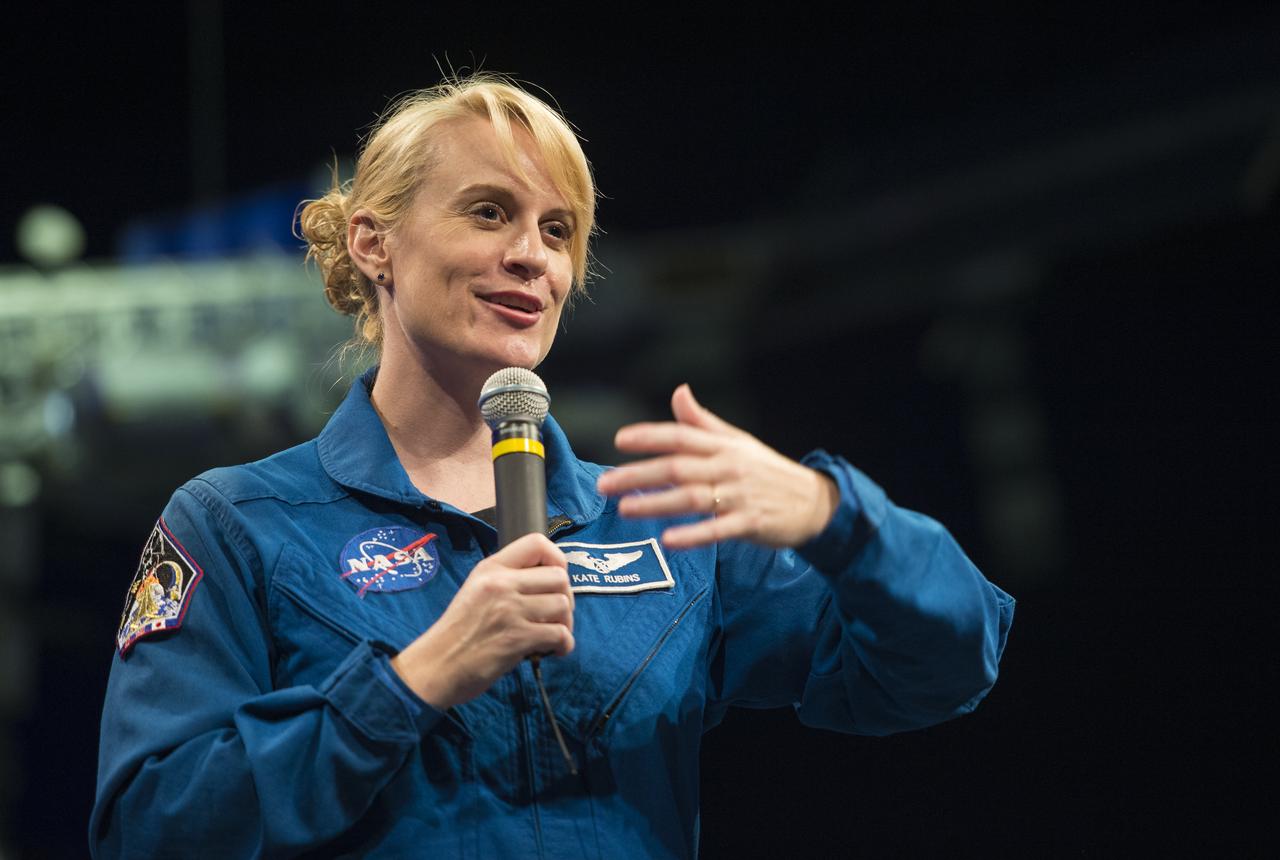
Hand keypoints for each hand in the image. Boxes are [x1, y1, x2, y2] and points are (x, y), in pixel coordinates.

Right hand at [391, 532, 573, 709]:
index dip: (557, 558)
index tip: (556, 578)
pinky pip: (560, 634)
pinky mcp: (517, 638)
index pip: (537, 543)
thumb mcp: (476, 590)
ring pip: (562, 605)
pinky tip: (553, 651)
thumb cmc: (458, 632)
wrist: (437, 666)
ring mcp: (510, 610)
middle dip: (566, 597)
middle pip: (559, 576)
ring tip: (552, 634)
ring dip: (565, 623)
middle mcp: (501, 584)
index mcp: (491, 569)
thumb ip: (506, 580)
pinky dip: (564, 645)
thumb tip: (545, 580)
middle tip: (556, 615)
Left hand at [596, 384, 838, 549]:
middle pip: (677, 468)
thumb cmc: (768, 471)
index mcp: (724, 445)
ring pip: (692, 498)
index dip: (650, 436)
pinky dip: (694, 535)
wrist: (815, 502)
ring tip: (625, 509)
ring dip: (657, 503)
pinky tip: (669, 539)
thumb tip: (679, 392)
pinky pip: (718, 529)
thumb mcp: (738, 441)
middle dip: (639, 475)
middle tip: (605, 484)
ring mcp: (740, 495)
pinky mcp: (751, 522)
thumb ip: (703, 422)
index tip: (619, 440)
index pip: (681, 436)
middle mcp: (729, 467)